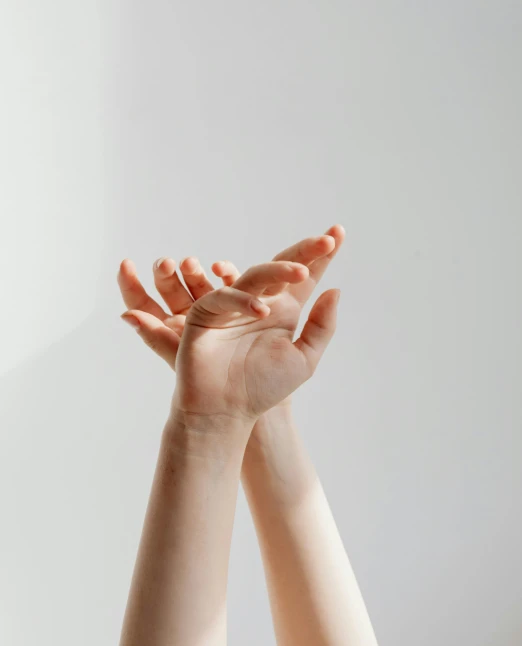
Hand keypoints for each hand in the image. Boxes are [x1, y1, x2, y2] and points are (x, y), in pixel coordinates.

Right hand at [117, 225, 344, 424]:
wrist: (225, 412)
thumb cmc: (262, 388)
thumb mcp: (304, 359)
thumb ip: (321, 327)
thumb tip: (335, 291)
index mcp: (283, 310)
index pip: (305, 277)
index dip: (321, 256)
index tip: (338, 233)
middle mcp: (258, 301)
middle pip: (282, 267)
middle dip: (304, 251)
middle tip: (325, 241)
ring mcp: (232, 305)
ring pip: (256, 276)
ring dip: (278, 270)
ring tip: (301, 272)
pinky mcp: (206, 313)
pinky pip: (224, 297)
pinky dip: (243, 300)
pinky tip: (262, 310)